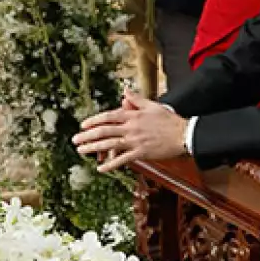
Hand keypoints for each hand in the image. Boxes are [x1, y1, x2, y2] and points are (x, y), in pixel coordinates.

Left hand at [72, 88, 187, 171]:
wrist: (184, 134)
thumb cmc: (170, 120)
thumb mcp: (153, 105)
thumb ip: (137, 99)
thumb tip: (125, 91)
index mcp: (134, 115)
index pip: (109, 117)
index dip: (94, 120)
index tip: (83, 125)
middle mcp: (131, 128)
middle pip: (104, 131)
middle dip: (87, 136)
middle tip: (75, 140)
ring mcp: (135, 141)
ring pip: (109, 145)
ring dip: (93, 148)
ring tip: (81, 151)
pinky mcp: (141, 153)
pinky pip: (122, 159)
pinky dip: (111, 165)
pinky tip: (101, 168)